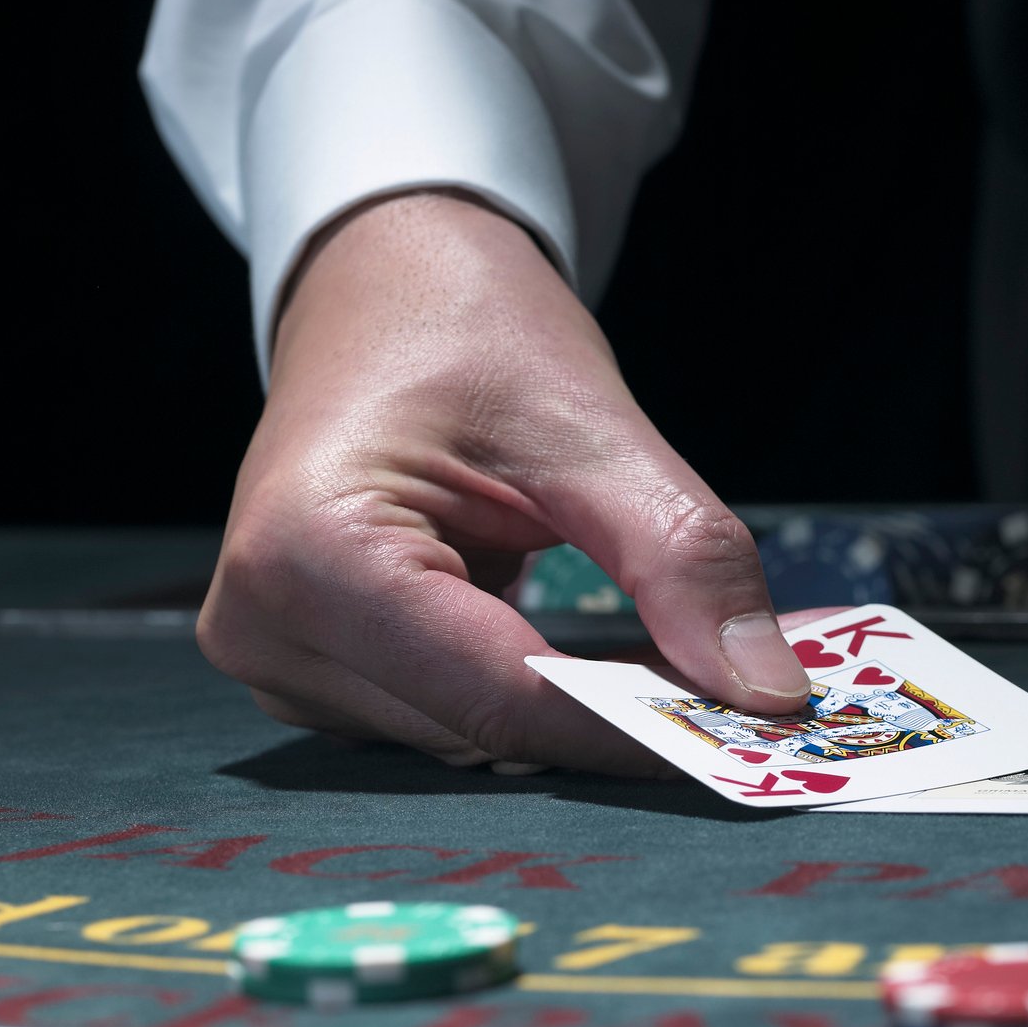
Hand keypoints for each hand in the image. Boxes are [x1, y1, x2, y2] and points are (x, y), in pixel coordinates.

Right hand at [196, 190, 811, 774]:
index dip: (635, 728)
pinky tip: (574, 650)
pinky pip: (443, 721)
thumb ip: (681, 561)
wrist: (382, 284)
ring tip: (648, 646)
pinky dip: (525, 696)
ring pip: (468, 742)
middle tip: (734, 687)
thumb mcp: (591, 429)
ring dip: (567, 711)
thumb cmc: (465, 328)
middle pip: (481, 733)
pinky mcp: (306, 674)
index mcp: (311, 555)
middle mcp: (262, 628)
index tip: (753, 734)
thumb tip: (765, 690)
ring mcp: (274, 660)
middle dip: (610, 717)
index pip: (502, 700)